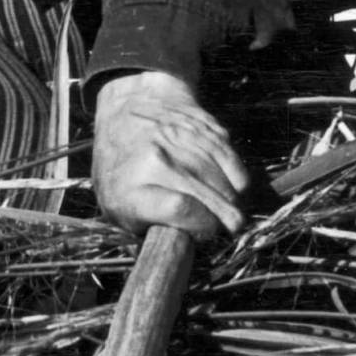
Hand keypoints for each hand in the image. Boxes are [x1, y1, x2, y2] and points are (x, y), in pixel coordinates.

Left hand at [91, 69, 246, 240]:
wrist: (128, 108)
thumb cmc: (122, 171)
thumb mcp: (117, 208)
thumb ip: (149, 230)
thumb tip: (184, 247)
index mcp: (129, 188)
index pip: (180, 209)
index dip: (201, 227)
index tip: (204, 232)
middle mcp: (155, 160)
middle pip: (210, 198)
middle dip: (225, 220)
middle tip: (224, 227)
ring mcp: (182, 140)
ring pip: (226, 182)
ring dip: (232, 200)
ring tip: (225, 208)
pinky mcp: (204, 127)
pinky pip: (234, 162)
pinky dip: (238, 179)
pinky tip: (231, 187)